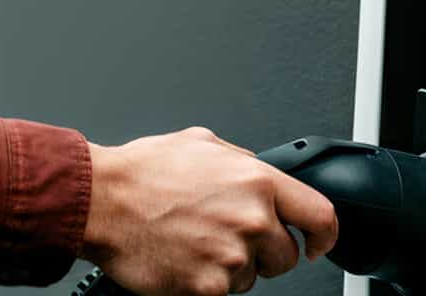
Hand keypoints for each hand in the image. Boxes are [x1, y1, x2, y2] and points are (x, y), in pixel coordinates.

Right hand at [81, 127, 338, 295]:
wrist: (102, 202)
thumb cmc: (142, 173)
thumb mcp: (200, 144)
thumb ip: (241, 161)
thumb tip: (258, 173)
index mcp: (255, 181)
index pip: (320, 215)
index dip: (324, 235)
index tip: (316, 243)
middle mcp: (251, 219)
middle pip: (286, 255)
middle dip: (263, 251)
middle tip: (225, 238)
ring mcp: (232, 257)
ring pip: (253, 277)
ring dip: (231, 268)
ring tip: (194, 243)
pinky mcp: (209, 288)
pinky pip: (224, 293)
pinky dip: (206, 282)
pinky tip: (183, 259)